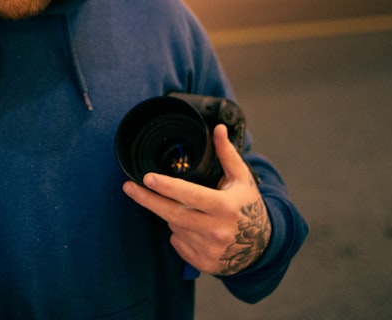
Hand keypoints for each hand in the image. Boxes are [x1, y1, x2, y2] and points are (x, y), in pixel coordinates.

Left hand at [122, 123, 271, 275]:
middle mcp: (217, 230)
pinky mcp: (204, 263)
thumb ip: (227, 154)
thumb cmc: (248, 208)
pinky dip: (178, 233)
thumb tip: (218, 129)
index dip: (167, 186)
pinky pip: (177, 243)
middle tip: (129, 188)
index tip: (147, 178)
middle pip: (173, 214)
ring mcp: (210, 250)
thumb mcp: (242, 179)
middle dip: (148, 200)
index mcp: (226, 207)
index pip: (191, 195)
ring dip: (171, 215)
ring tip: (184, 207)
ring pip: (174, 227)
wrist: (262, 246)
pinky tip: (190, 227)